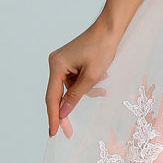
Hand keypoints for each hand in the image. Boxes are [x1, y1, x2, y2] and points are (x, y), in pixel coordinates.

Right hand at [45, 16, 120, 137]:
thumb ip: (75, 96)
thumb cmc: (102, 49)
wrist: (110, 29)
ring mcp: (62, 62)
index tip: (53, 133)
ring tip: (102, 82)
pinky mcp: (70, 62)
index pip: (52, 97)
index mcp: (57, 66)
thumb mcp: (91, 77)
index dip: (53, 117)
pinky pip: (76, 80)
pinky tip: (101, 76)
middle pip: (59, 94)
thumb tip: (62, 114)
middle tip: (70, 132)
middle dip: (68, 110)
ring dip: (86, 90)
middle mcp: (55, 64)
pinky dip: (87, 83)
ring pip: (71, 88)